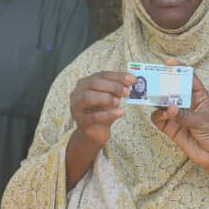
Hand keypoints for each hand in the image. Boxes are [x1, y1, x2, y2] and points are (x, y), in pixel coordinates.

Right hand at [66, 71, 134, 187]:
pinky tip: (120, 113)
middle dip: (113, 86)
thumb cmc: (103, 112)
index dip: (117, 76)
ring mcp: (76, 107)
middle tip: (127, 92)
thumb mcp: (111, 98)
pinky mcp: (80, 122)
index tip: (132, 79)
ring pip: (88, 97)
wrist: (94, 133)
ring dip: (106, 98)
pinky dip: (108, 114)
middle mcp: (77, 92)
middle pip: (93, 83)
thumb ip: (118, 89)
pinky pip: (93, 117)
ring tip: (119, 102)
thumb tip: (131, 81)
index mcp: (85, 83)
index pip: (101, 75)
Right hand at [150, 70, 208, 170]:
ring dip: (157, 100)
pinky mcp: (172, 128)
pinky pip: (159, 118)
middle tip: (152, 80)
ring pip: (162, 103)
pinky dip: (157, 115)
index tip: (167, 63)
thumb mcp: (203, 122)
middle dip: (162, 84)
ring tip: (153, 99)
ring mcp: (178, 115)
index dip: (178, 68)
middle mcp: (187, 104)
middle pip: (172, 89)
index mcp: (199, 96)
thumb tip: (169, 108)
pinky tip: (161, 116)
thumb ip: (185, 116)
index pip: (188, 78)